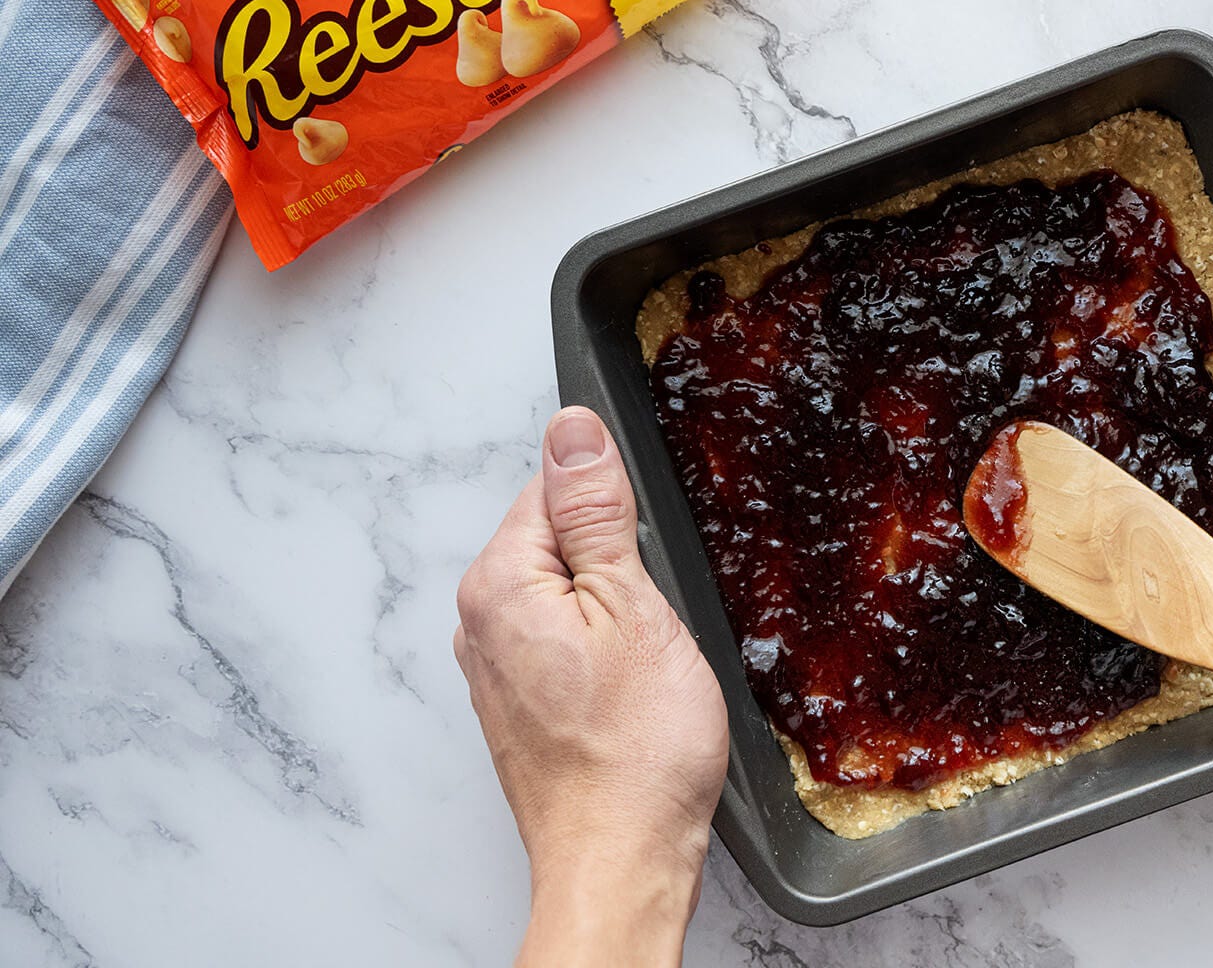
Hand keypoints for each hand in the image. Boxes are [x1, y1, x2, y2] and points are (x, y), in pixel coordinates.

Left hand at [455, 407, 728, 965]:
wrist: (621, 859)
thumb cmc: (636, 752)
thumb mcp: (635, 606)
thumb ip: (597, 511)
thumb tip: (573, 430)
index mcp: (498, 583)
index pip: (555, 489)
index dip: (619, 515)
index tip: (649, 561)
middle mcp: (479, 622)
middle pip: (560, 541)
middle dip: (619, 565)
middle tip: (656, 622)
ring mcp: (496, 669)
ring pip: (569, 596)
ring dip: (617, 614)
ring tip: (648, 665)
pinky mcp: (521, 706)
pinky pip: (566, 644)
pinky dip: (606, 655)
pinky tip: (635, 694)